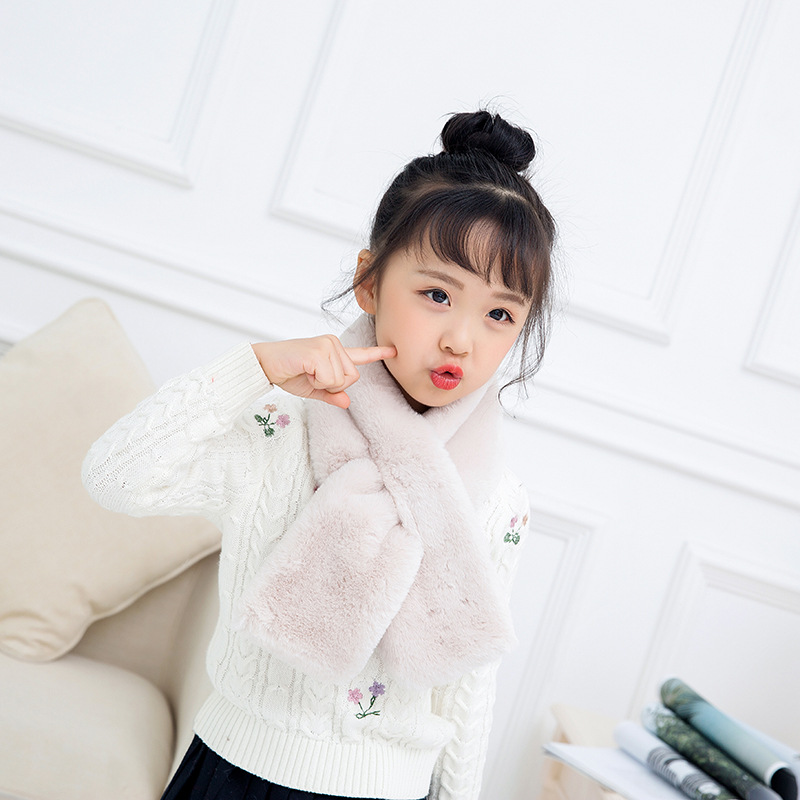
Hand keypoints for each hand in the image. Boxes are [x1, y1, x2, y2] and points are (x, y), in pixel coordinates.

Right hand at [251, 336, 395, 407]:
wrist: (264, 365)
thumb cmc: (287, 373)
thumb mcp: (313, 389)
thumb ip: (331, 394)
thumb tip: (347, 403)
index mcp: (334, 351)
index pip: (360, 354)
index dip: (377, 354)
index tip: (394, 350)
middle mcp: (333, 344)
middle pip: (352, 377)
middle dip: (333, 385)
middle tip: (312, 376)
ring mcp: (327, 345)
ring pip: (341, 380)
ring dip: (322, 383)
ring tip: (306, 372)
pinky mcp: (318, 351)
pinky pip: (329, 379)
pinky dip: (316, 382)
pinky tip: (303, 371)